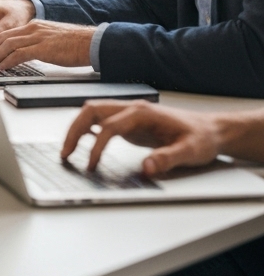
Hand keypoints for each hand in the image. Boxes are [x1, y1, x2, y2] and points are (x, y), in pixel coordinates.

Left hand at [0, 20, 94, 70]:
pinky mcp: (44, 48)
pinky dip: (8, 60)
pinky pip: (21, 53)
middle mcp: (32, 29)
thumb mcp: (50, 41)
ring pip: (7, 45)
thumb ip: (35, 45)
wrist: (93, 42)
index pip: (5, 34)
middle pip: (1, 38)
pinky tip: (2, 68)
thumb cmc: (74, 45)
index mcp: (33, 26)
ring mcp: (38, 37)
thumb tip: (21, 56)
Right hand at [61, 100, 222, 175]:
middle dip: (74, 129)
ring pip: (93, 112)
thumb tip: (146, 167)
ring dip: (77, 128)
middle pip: (91, 110)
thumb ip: (167, 158)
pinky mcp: (129, 122)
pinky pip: (101, 119)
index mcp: (142, 113)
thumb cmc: (201, 138)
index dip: (97, 145)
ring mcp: (129, 113)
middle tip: (66, 153)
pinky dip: (87, 127)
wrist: (210, 130)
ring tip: (69, 150)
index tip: (92, 164)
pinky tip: (84, 140)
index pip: (110, 125)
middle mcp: (131, 108)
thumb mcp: (190, 152)